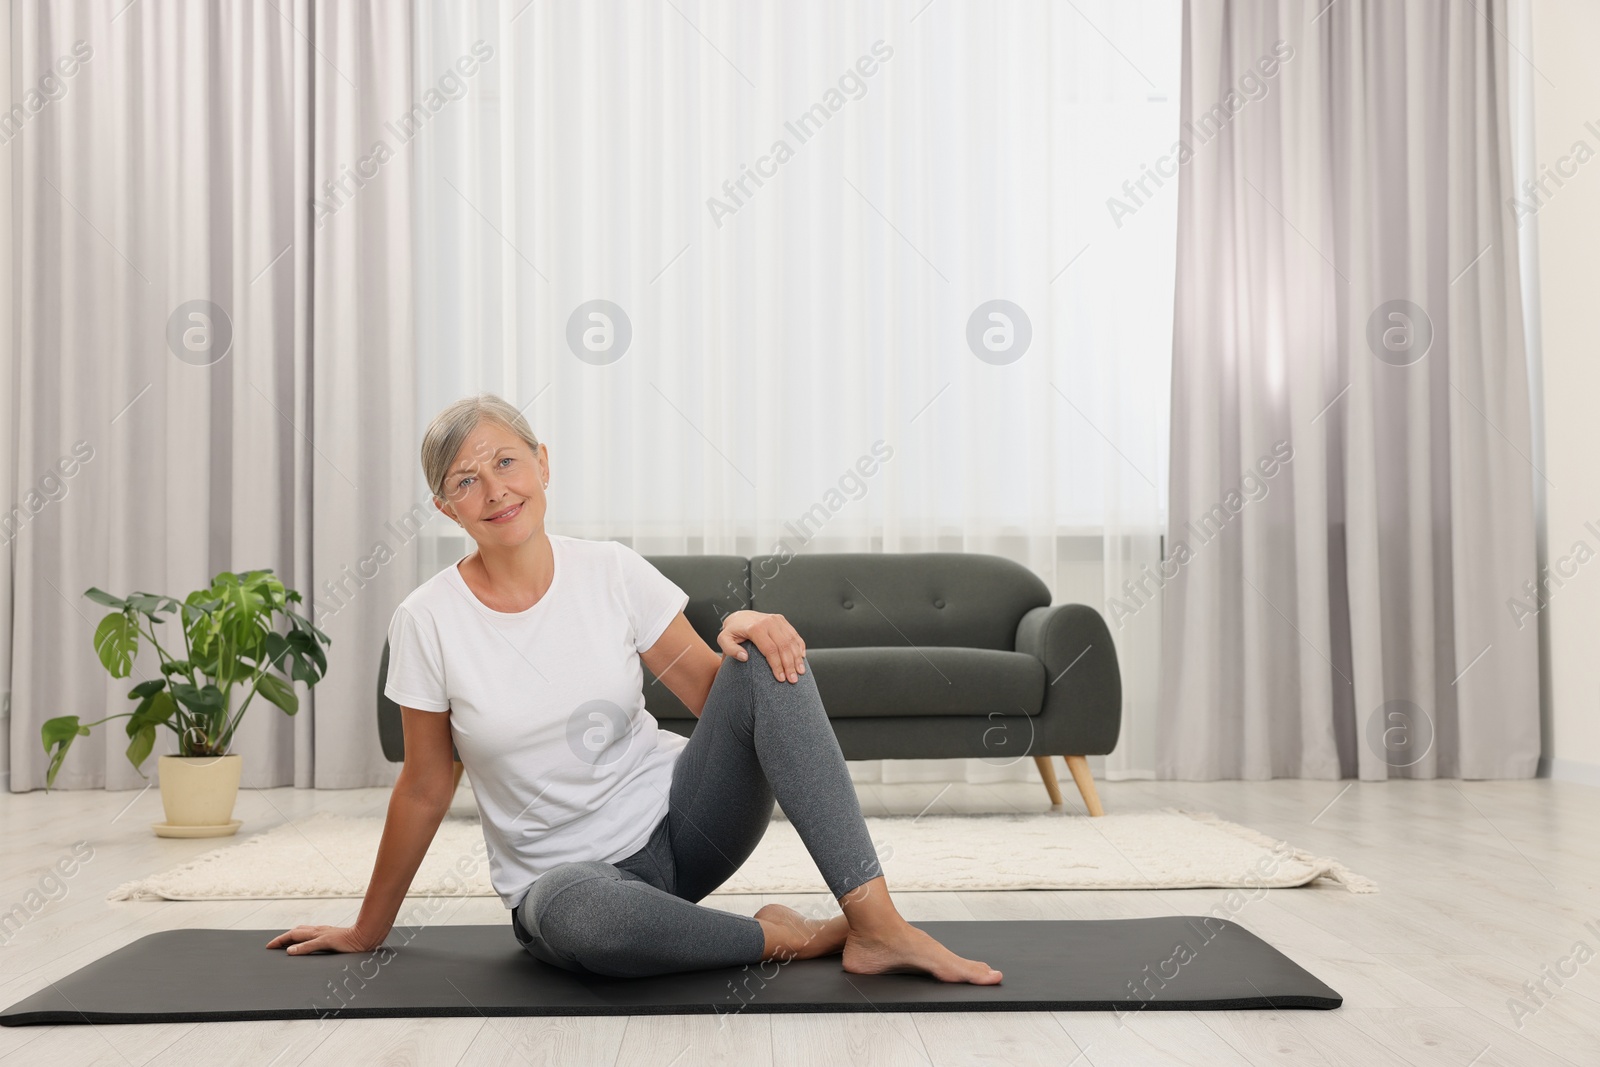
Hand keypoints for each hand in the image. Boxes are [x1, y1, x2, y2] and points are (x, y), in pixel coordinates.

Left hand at [267, 924, 383, 954]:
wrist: (368, 936)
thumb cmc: (355, 941)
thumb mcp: (337, 944)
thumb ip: (326, 946)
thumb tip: (314, 951)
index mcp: (322, 932)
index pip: (300, 932)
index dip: (287, 937)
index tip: (276, 944)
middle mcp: (320, 931)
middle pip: (296, 931)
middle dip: (281, 938)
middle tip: (270, 946)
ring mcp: (324, 935)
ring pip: (300, 935)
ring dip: (285, 939)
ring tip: (274, 946)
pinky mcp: (328, 940)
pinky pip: (311, 944)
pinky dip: (300, 948)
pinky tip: (291, 952)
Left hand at [718, 610, 806, 682]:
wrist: (739, 616)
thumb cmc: (732, 632)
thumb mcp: (724, 640)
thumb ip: (731, 650)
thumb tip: (744, 657)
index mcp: (755, 628)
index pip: (770, 650)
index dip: (777, 666)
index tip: (781, 679)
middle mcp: (768, 622)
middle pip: (784, 646)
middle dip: (790, 665)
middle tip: (793, 680)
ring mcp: (777, 619)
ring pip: (791, 641)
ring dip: (797, 658)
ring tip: (800, 672)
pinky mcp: (782, 620)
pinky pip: (794, 635)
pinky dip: (800, 647)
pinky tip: (802, 658)